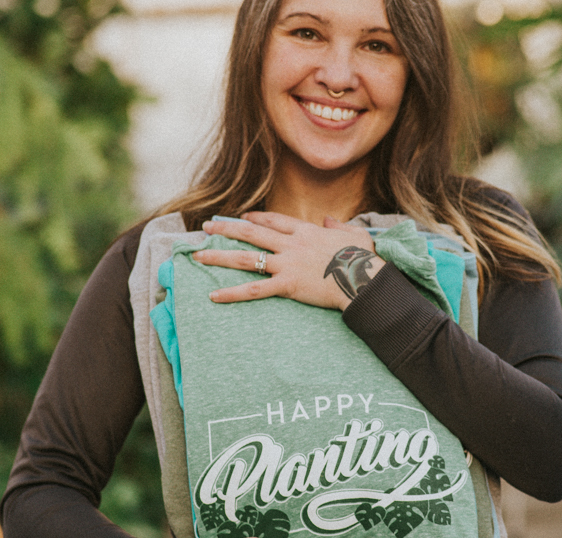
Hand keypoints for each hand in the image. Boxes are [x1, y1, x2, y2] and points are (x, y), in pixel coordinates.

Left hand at [193, 212, 385, 309]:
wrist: (363, 277)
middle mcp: (291, 244)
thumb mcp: (354, 234)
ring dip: (219, 256)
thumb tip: (329, 220)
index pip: (274, 220)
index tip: (241, 218)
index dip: (255, 218)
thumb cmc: (363, 258)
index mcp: (306, 231)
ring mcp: (287, 263)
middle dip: (226, 229)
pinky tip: (213, 295)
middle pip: (252, 232)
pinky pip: (254, 290)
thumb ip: (338, 225)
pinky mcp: (287, 285)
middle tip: (206, 227)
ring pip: (246, 258)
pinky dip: (232, 293)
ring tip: (198, 257)